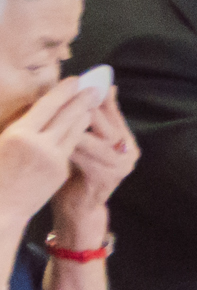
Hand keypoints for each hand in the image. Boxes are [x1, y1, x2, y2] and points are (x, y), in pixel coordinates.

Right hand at [0, 75, 101, 230]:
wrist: (0, 209)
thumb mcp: (0, 143)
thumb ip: (18, 124)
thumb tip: (33, 107)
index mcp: (18, 134)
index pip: (47, 105)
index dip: (63, 91)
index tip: (74, 80)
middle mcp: (39, 144)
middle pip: (67, 115)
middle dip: (82, 100)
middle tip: (94, 88)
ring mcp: (53, 159)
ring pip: (74, 131)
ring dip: (84, 116)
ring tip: (92, 104)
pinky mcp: (60, 171)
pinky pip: (70, 147)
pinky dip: (76, 135)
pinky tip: (81, 127)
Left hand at [57, 87, 133, 214]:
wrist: (79, 208)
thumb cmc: (79, 172)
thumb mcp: (91, 144)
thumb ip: (97, 122)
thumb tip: (107, 88)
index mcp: (128, 143)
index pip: (115, 114)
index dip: (99, 99)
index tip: (82, 84)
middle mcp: (128, 154)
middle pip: (106, 125)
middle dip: (84, 110)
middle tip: (65, 100)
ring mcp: (119, 167)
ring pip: (93, 140)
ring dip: (73, 128)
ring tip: (55, 118)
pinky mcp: (104, 178)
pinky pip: (84, 156)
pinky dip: (69, 146)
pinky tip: (55, 140)